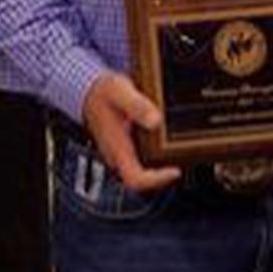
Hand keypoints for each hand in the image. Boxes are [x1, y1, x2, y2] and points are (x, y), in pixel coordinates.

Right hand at [80, 73, 179, 193]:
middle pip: (142, 178)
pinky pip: (140, 159)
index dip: (157, 180)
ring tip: (177, 146)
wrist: (89, 91)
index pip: (135, 179)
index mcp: (116, 148)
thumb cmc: (103, 91)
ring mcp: (119, 154)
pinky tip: (165, 137)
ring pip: (142, 169)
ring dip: (160, 163)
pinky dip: (155, 153)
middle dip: (163, 172)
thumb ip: (137, 106)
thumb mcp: (120, 92)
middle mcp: (117, 156)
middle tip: (182, 155)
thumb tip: (156, 121)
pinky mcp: (123, 148)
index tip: (175, 170)